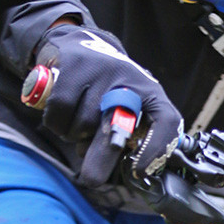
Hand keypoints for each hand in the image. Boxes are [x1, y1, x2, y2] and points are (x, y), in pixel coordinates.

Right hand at [22, 25, 181, 187]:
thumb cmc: (107, 87)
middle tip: (92, 180)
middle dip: (101, 158)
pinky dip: (57, 124)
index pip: (167, 121)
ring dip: (75, 136)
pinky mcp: (74, 66)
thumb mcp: (126, 105)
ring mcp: (102, 71)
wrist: (81, 44)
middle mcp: (129, 80)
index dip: (157, 148)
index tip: (140, 171)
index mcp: (150, 92)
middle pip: (117, 129)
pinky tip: (62, 118)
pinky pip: (60, 112)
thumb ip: (124, 135)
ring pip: (83, 125)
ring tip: (78, 125)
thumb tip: (107, 174)